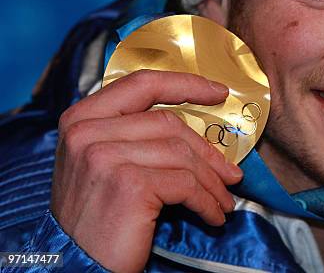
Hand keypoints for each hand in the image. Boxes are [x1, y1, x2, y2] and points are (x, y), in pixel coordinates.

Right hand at [51, 70, 242, 272]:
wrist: (78, 266)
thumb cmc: (98, 216)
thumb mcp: (106, 164)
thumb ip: (136, 136)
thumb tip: (199, 133)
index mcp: (82, 118)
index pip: (143, 84)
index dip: (186, 84)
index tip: (219, 91)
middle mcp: (87, 132)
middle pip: (169, 123)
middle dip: (207, 152)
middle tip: (230, 175)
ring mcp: (105, 156)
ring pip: (182, 154)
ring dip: (211, 182)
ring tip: (223, 201)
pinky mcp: (128, 183)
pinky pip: (186, 184)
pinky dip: (206, 202)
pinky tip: (212, 215)